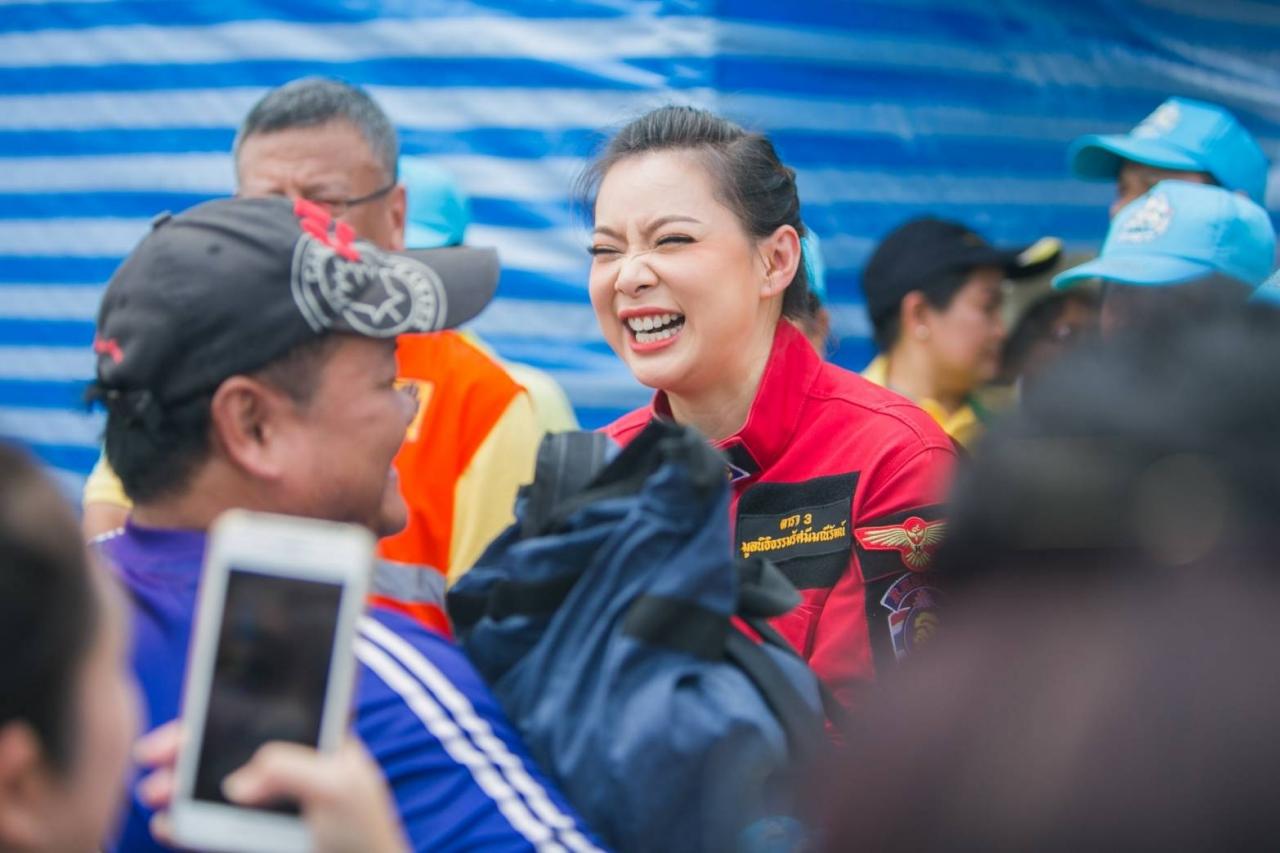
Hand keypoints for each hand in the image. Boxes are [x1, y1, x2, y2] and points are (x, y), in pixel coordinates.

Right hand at [135, 722, 407, 852]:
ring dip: (177, 786)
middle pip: (225, 747)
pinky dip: (185, 824)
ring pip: (212, 786)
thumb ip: (291, 770)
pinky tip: (165, 826)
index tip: (184, 722)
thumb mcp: (339, 789)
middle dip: (186, 750)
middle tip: (151, 758)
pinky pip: (211, 826)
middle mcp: (286, 768)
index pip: (257, 714)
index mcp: (311, 743)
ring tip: (153, 796)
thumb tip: (238, 783)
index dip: (217, 714)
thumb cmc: (365, 834)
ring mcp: (268, 804)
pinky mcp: (254, 838)